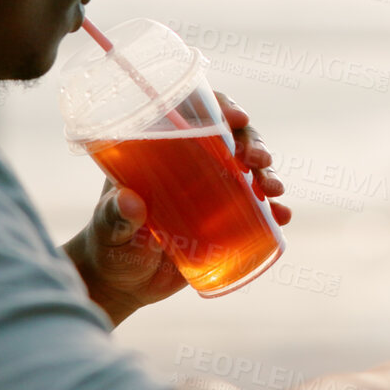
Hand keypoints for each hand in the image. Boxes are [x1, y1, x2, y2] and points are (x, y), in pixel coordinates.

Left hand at [64, 91, 289, 324]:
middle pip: (232, 137)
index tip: (236, 117)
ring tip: (273, 190)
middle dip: (253, 142)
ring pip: (248, 170)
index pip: (196, 113)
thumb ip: (115, 216)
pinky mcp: (224, 221)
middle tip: (257, 160)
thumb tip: (129, 203)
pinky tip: (282, 216)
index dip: (221, 106)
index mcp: (162, 150)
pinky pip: (256, 209)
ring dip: (267, 173)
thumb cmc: (107, 245)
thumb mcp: (109, 227)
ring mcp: (212, 192)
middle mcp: (192, 164)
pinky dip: (274, 210)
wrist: (121, 283)